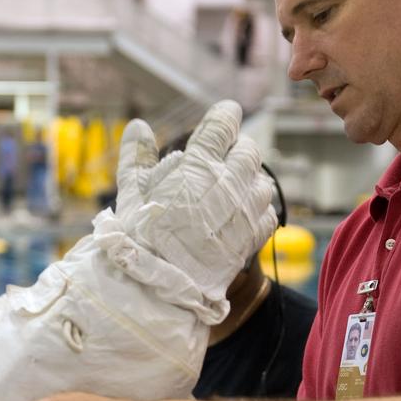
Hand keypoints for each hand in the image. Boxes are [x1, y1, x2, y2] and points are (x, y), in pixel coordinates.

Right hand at [105, 101, 276, 320]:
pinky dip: (259, 206)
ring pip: (263, 179)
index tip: (227, 112)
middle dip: (239, 146)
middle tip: (226, 153)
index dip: (226, 114)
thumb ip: (137, 155)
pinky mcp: (254, 235)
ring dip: (251, 177)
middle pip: (249, 149)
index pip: (223, 125)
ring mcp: (246, 209)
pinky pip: (269, 211)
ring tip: (234, 184)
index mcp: (198, 164)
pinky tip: (244, 210)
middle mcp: (229, 181)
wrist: (160, 288)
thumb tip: (138, 125)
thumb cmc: (140, 238)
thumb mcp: (131, 192)